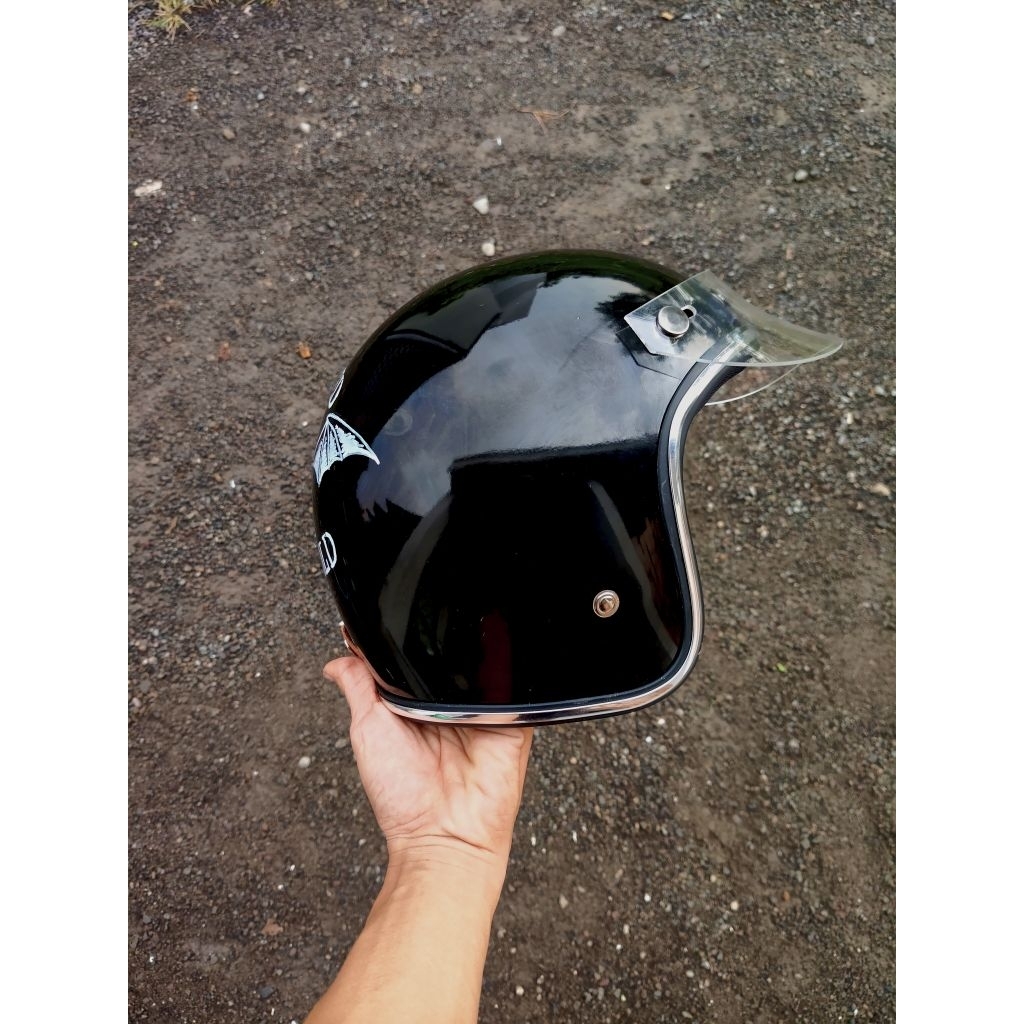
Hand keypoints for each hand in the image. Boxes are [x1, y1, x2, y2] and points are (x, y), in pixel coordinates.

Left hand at [324, 656, 532, 874]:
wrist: (444, 838)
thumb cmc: (403, 798)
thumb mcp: (369, 731)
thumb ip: (359, 688)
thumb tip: (338, 660)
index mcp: (421, 704)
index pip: (418, 661)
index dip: (410, 642)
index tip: (397, 622)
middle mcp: (454, 706)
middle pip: (454, 658)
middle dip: (444, 644)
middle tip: (431, 639)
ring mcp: (484, 713)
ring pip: (486, 668)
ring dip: (477, 659)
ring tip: (461, 662)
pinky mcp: (513, 723)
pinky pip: (517, 691)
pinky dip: (507, 680)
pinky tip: (490, 680)